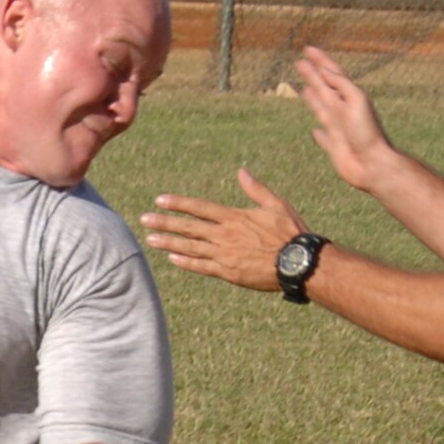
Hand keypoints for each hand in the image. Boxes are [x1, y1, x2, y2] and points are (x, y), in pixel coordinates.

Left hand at [141, 168, 305, 290]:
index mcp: (234, 217)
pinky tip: (173, 259)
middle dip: (165, 223)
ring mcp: (225, 255)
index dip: (178, 204)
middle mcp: (225, 235)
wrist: (298, 263)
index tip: (160, 200)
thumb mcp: (276, 205)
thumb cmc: (291, 233)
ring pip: (191, 247)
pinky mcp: (229, 272)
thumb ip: (256, 189)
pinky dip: (187, 263)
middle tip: (144, 220)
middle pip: (188, 227)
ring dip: (169, 243)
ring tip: (151, 239)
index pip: (199, 208)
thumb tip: (242, 170)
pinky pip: (203, 267)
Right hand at [296, 47, 395, 191]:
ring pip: (322, 109)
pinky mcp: (335, 148)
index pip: (332, 73)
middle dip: (312, 75)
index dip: (320, 61)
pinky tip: (315, 131)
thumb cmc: (367, 132)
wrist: (373, 164)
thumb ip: (340, 84)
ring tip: (305, 89)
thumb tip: (323, 69)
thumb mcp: (356, 100)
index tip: (308, 49)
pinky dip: (319, 134)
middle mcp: (343, 111)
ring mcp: (339, 129)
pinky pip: (324, 138)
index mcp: (349, 97)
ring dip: (313, 98)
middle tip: (300, 63)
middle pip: (324, 88)